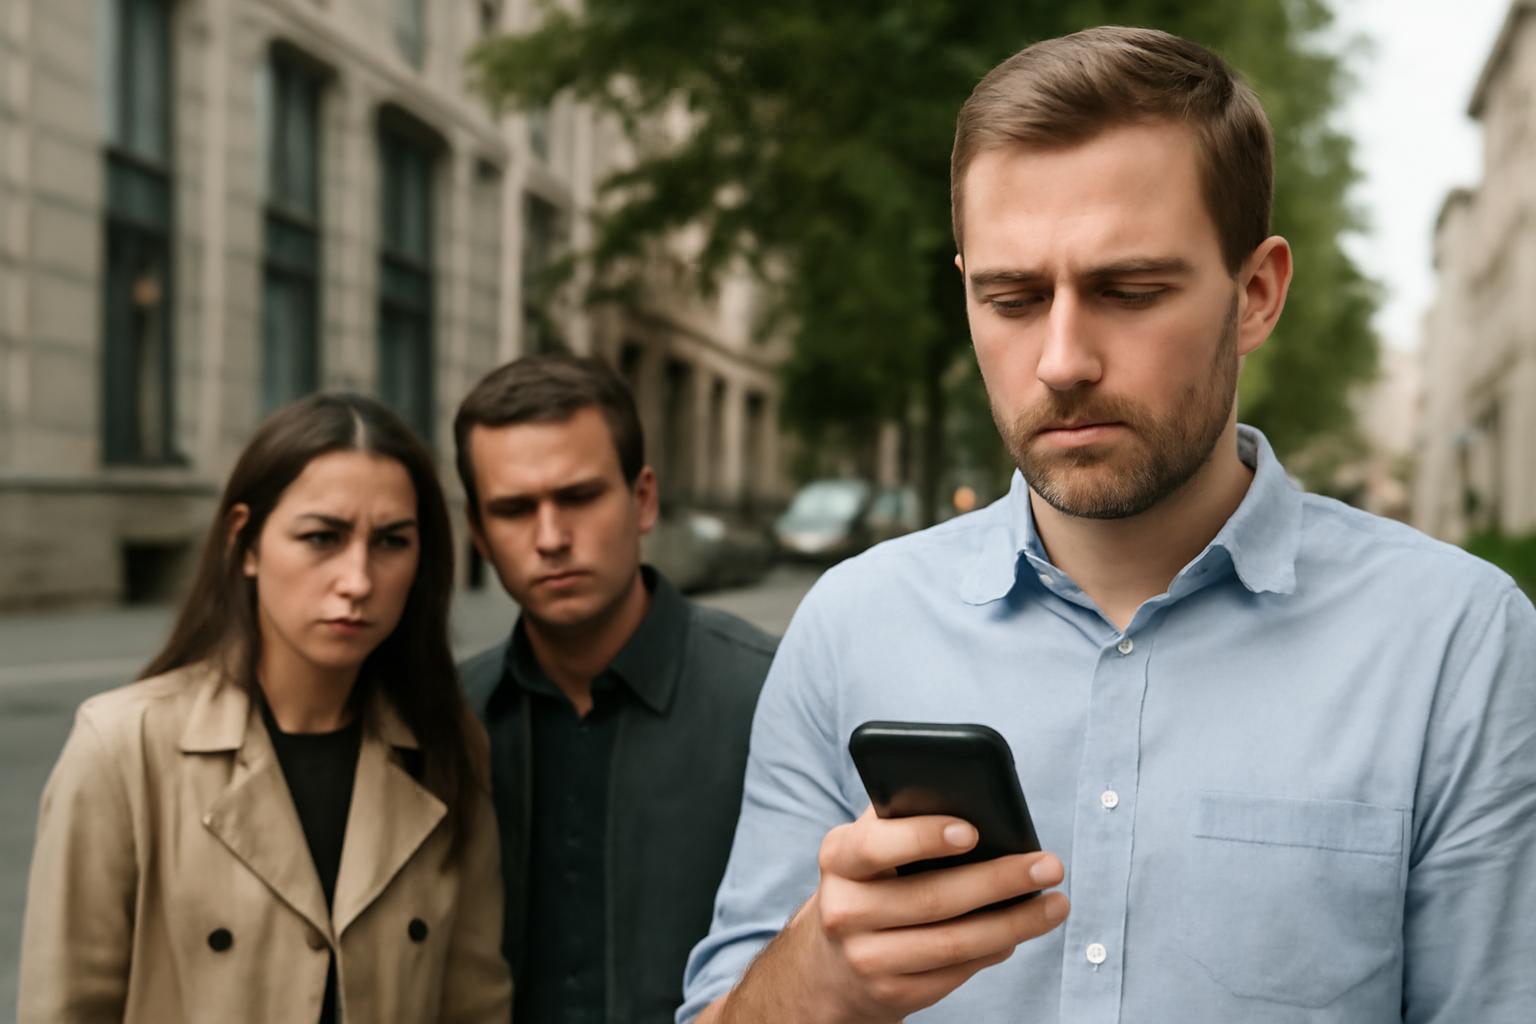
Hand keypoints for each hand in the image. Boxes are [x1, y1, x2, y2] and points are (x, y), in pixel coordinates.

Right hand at [713, 807, 1068, 1023]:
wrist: (830, 961)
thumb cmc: (870, 881)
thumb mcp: (870, 844)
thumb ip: (906, 816)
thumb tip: (976, 800)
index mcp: (838, 859)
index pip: (876, 846)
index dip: (923, 838)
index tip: (972, 830)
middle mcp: (844, 910)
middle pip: (932, 899)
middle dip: (999, 881)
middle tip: (1048, 866)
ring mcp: (866, 958)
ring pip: (954, 943)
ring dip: (1014, 924)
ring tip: (1055, 904)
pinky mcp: (892, 994)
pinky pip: (957, 971)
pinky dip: (995, 949)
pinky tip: (1019, 932)